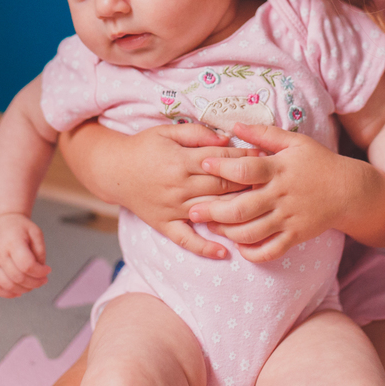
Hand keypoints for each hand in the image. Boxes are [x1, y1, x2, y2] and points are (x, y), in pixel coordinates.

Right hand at [0, 213, 50, 297]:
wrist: (1, 221)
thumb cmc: (20, 227)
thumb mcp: (36, 232)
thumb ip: (40, 252)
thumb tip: (41, 271)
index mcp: (12, 242)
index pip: (26, 265)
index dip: (40, 272)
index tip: (47, 270)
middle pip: (18, 277)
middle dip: (35, 283)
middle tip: (43, 280)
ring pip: (7, 285)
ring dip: (23, 289)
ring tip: (33, 284)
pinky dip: (7, 294)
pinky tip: (18, 291)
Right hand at [98, 123, 258, 259]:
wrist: (113, 170)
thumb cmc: (143, 147)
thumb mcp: (167, 132)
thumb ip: (197, 134)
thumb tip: (226, 139)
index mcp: (181, 161)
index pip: (220, 161)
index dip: (244, 159)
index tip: (263, 158)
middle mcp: (179, 186)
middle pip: (221, 188)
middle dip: (248, 184)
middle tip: (271, 184)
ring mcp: (173, 208)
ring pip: (211, 213)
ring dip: (236, 214)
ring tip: (260, 213)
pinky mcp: (165, 224)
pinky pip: (186, 240)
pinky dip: (205, 248)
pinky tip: (226, 253)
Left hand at [187, 122, 371, 261]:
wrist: (349, 190)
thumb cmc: (317, 162)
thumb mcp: (294, 142)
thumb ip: (263, 134)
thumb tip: (234, 125)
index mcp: (279, 169)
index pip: (246, 169)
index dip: (222, 166)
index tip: (203, 163)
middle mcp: (282, 196)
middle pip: (242, 208)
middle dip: (213, 210)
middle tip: (192, 210)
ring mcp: (289, 218)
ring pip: (251, 232)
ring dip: (227, 232)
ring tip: (211, 226)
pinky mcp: (296, 236)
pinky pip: (270, 251)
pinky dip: (252, 252)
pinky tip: (239, 245)